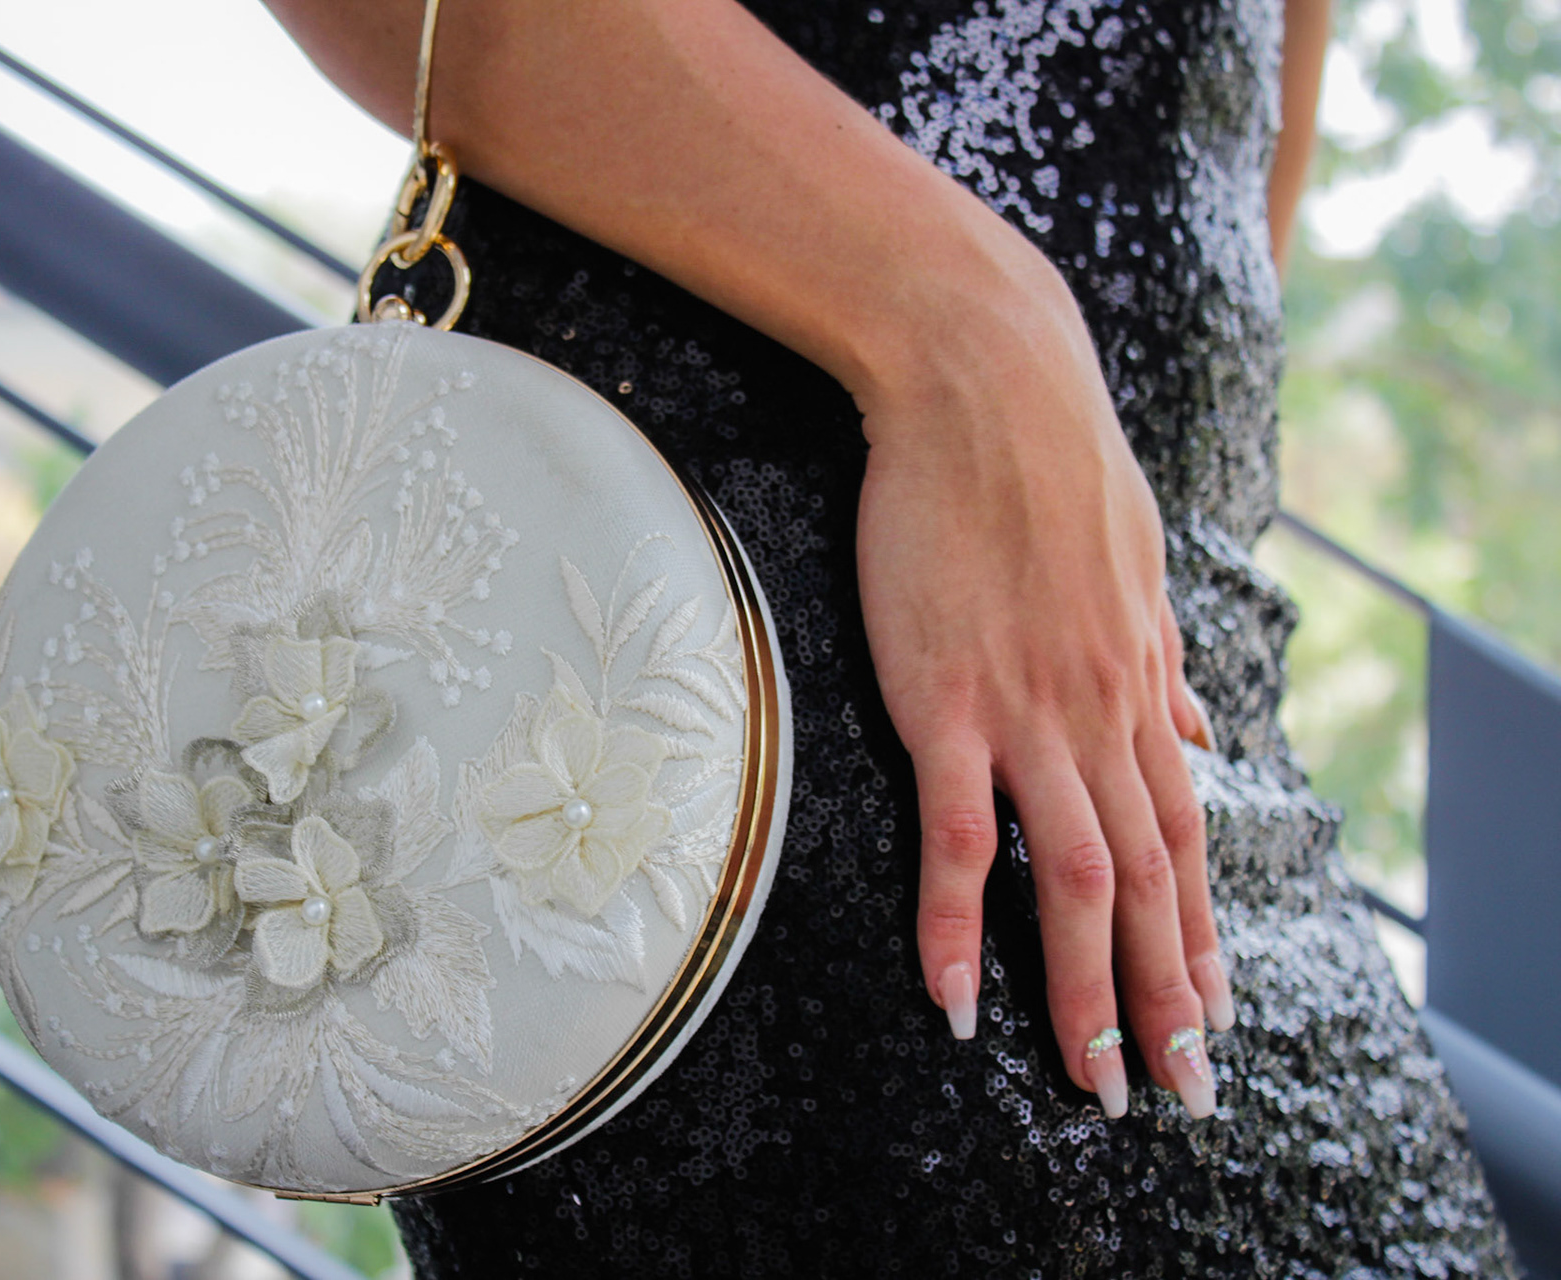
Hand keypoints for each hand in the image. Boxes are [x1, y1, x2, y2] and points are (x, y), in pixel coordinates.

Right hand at [851, 220, 1232, 1119]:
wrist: (984, 385)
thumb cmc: (1050, 463)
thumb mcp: (1135, 563)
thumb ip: (1163, 653)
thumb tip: (1195, 713)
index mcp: (1140, 684)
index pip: (1185, 837)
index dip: (1202, 935)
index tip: (1215, 1013)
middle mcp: (1103, 716)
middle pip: (1149, 883)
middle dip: (1168, 997)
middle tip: (1180, 1090)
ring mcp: (1028, 713)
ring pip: (1077, 879)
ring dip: (1090, 990)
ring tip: (1094, 1080)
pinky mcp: (947, 700)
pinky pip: (962, 834)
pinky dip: (960, 922)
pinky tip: (958, 994)